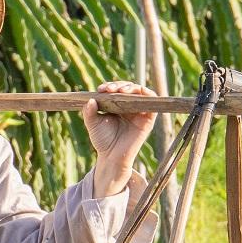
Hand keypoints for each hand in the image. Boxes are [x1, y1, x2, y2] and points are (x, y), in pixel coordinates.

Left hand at [80, 80, 156, 195]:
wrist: (112, 157)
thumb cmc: (103, 140)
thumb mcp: (93, 123)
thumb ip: (89, 112)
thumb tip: (90, 99)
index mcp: (116, 105)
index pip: (116, 89)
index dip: (110, 86)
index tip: (101, 89)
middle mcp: (129, 106)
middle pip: (128, 88)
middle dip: (119, 85)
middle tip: (109, 90)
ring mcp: (139, 111)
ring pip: (140, 91)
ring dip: (132, 87)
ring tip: (120, 91)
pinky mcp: (148, 118)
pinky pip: (152, 101)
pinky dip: (147, 94)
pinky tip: (138, 92)